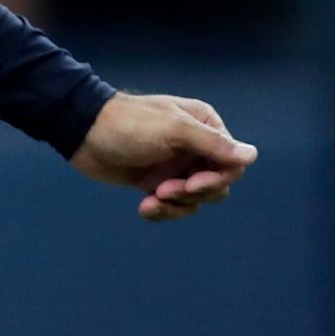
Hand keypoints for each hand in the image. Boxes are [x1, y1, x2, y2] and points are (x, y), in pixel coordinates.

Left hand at [69, 92, 256, 221]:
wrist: (82, 132)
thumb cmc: (129, 124)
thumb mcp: (173, 131)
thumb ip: (213, 144)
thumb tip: (252, 155)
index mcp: (204, 126)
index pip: (232, 163)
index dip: (216, 179)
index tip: (191, 183)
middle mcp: (194, 147)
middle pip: (217, 184)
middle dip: (193, 193)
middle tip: (164, 190)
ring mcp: (175, 166)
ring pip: (195, 199)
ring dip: (175, 205)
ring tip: (151, 199)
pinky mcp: (156, 182)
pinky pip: (173, 205)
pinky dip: (162, 211)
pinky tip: (144, 207)